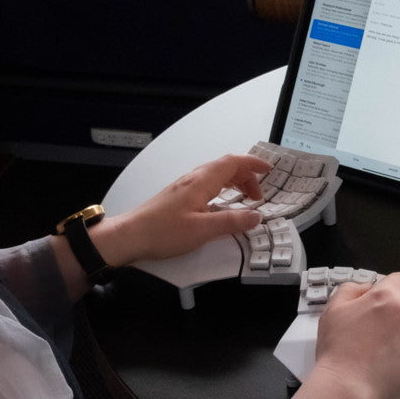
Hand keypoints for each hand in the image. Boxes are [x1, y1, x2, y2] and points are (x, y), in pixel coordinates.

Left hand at [99, 154, 271, 265]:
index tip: (269, 169)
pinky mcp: (180, 196)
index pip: (233, 162)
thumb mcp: (202, 230)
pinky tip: (222, 205)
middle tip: (259, 195)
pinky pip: (208, 184)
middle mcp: (194, 178)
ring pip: (217, 175)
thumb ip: (231, 222)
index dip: (253, 164)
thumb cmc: (162, 232)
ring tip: (245, 198)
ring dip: (235, 182)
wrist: (130, 235)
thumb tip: (255, 216)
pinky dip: (223, 189)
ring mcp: (185, 186)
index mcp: (202, 181)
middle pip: (226, 167)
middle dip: (247, 176)